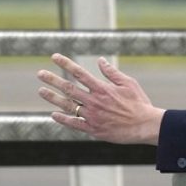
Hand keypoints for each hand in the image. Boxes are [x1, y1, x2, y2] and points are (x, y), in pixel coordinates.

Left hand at [37, 53, 164, 144]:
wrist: (145, 126)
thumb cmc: (139, 104)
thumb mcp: (129, 84)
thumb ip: (112, 73)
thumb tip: (100, 60)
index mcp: (102, 89)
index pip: (79, 73)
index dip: (65, 64)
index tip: (54, 57)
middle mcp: (94, 101)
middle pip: (69, 88)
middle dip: (52, 80)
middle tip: (40, 74)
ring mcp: (92, 116)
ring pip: (68, 105)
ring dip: (53, 98)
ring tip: (42, 91)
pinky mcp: (94, 129)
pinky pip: (74, 124)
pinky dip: (63, 119)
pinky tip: (54, 114)